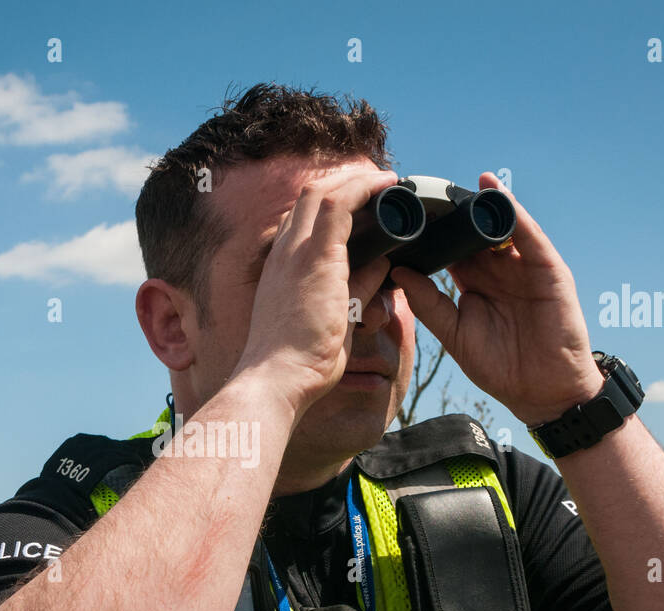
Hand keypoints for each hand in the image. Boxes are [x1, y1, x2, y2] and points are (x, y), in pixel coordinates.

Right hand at [231, 167, 399, 420]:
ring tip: (386, 179)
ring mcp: (296, 252)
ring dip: (356, 179)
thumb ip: (358, 287)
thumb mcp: (336, 317)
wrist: (277, 378)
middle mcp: (283, 253)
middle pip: (309, 197)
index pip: (301, 220)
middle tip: (379, 183)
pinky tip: (386, 184)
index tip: (361, 203)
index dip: (331, 204)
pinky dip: (364, 188)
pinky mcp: (316, 257)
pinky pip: (340, 204)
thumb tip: (384, 265)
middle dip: (346, 182)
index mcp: (281, 268)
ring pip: (323, 192)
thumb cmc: (299, 361)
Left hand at [389, 172, 601, 425]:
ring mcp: (524, 267)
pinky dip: (513, 213)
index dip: (429, 233)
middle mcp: (498, 269)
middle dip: (451, 211)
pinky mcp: (548, 270)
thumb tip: (398, 272)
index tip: (401, 214)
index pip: (449, 248)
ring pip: (500, 226)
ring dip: (480, 203)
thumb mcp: (455, 335)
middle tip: (423, 188)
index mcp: (474, 283)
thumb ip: (428, 303)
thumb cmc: (501, 367)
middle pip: (472, 232)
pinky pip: (529, 236)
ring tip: (454, 182)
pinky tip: (495, 195)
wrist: (544, 392)